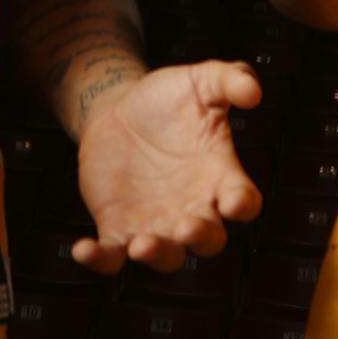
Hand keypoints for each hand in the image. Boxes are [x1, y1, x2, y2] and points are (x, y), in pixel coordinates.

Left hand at [72, 61, 262, 272]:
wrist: (119, 109)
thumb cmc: (167, 99)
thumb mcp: (201, 80)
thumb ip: (230, 79)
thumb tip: (254, 91)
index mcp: (219, 176)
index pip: (244, 200)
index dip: (242, 205)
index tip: (233, 200)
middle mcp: (193, 208)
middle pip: (209, 240)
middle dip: (200, 238)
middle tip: (185, 227)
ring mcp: (157, 223)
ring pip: (166, 256)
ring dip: (156, 255)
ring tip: (140, 244)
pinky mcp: (119, 228)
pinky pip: (112, 256)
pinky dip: (100, 259)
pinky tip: (83, 249)